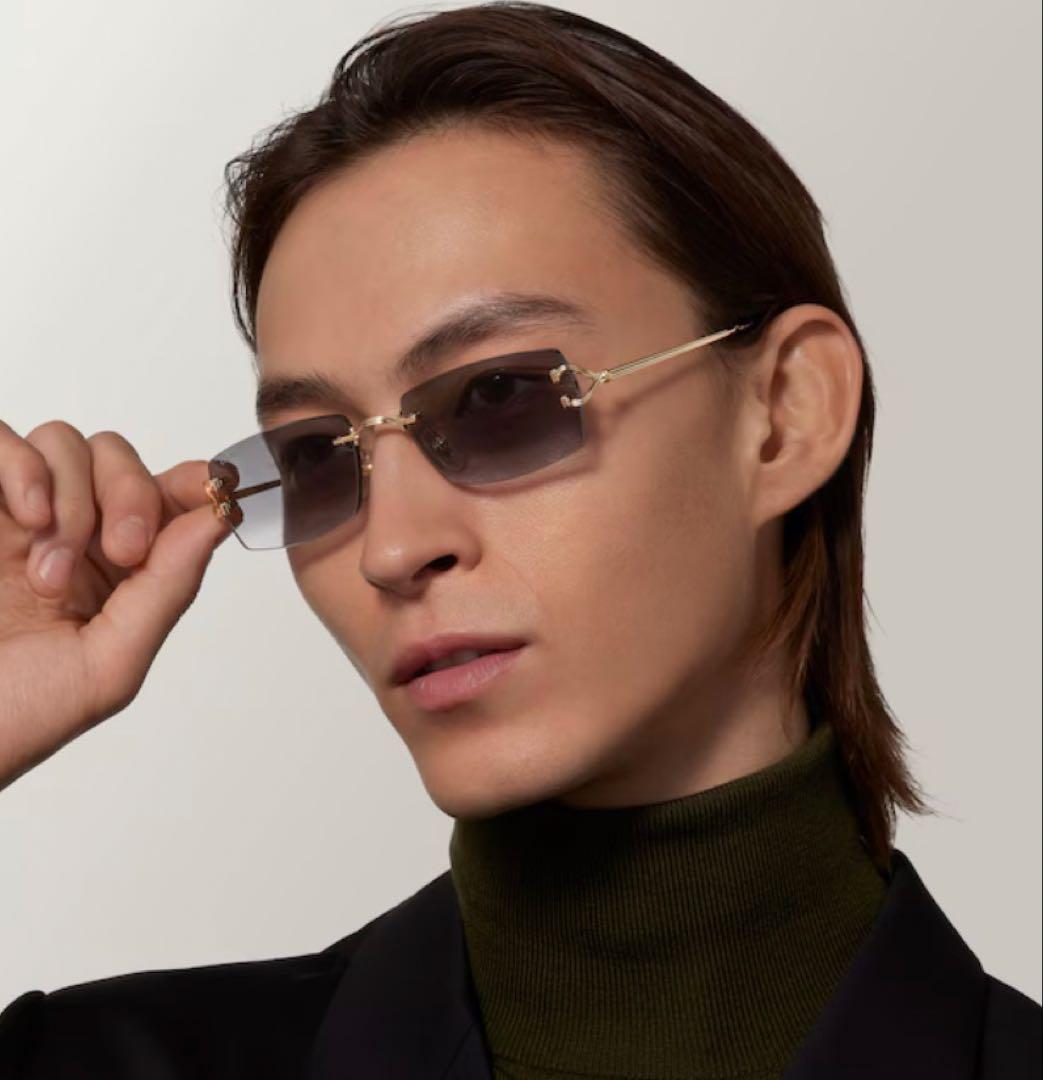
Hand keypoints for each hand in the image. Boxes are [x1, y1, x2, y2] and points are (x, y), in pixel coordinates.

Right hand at [0, 418, 232, 791]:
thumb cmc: (15, 716)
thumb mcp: (111, 664)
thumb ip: (169, 588)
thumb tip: (218, 518)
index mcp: (115, 574)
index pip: (165, 497)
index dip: (190, 486)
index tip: (206, 495)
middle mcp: (68, 536)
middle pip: (118, 459)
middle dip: (130, 494)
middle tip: (122, 550)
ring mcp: (12, 517)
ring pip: (65, 443)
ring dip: (72, 497)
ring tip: (46, 570)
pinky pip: (0, 437)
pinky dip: (22, 464)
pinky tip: (26, 518)